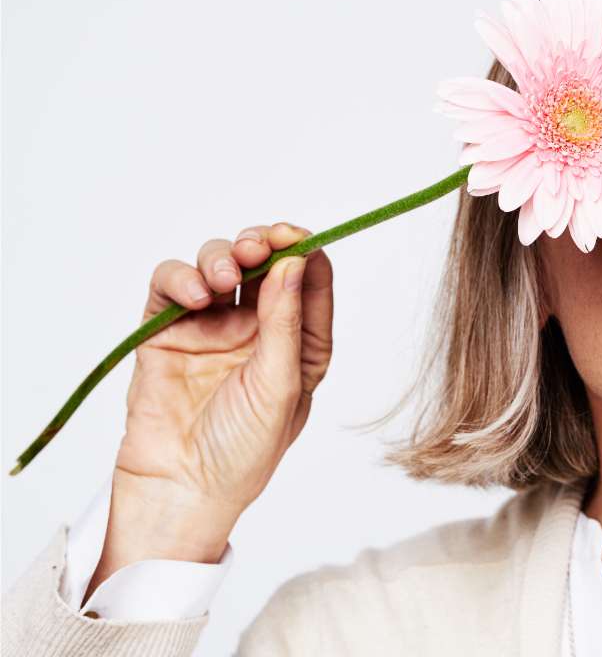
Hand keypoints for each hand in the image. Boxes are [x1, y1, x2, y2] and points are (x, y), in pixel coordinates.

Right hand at [85, 222, 333, 600]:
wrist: (180, 490)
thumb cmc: (243, 452)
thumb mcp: (280, 387)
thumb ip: (286, 323)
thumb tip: (296, 262)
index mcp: (299, 342)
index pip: (309, 280)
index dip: (303, 250)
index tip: (296, 236)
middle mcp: (258, 328)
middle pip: (262, 261)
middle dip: (261, 244)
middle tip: (256, 247)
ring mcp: (210, 327)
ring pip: (217, 264)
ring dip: (221, 257)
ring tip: (223, 281)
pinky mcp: (167, 331)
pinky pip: (171, 285)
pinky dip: (180, 277)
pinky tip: (194, 296)